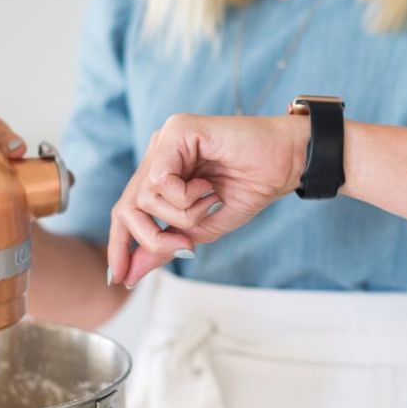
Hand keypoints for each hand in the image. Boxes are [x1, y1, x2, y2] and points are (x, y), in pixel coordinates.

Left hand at [108, 112, 308, 286]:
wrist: (287, 161)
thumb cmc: (253, 185)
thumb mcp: (203, 225)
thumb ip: (166, 243)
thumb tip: (130, 273)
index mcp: (163, 170)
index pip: (126, 209)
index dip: (119, 244)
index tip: (121, 277)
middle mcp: (159, 152)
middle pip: (128, 205)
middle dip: (150, 238)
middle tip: (185, 247)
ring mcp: (166, 138)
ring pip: (145, 197)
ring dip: (182, 214)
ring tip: (210, 201)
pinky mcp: (178, 130)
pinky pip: (161, 180)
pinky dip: (186, 196)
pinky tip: (209, 186)